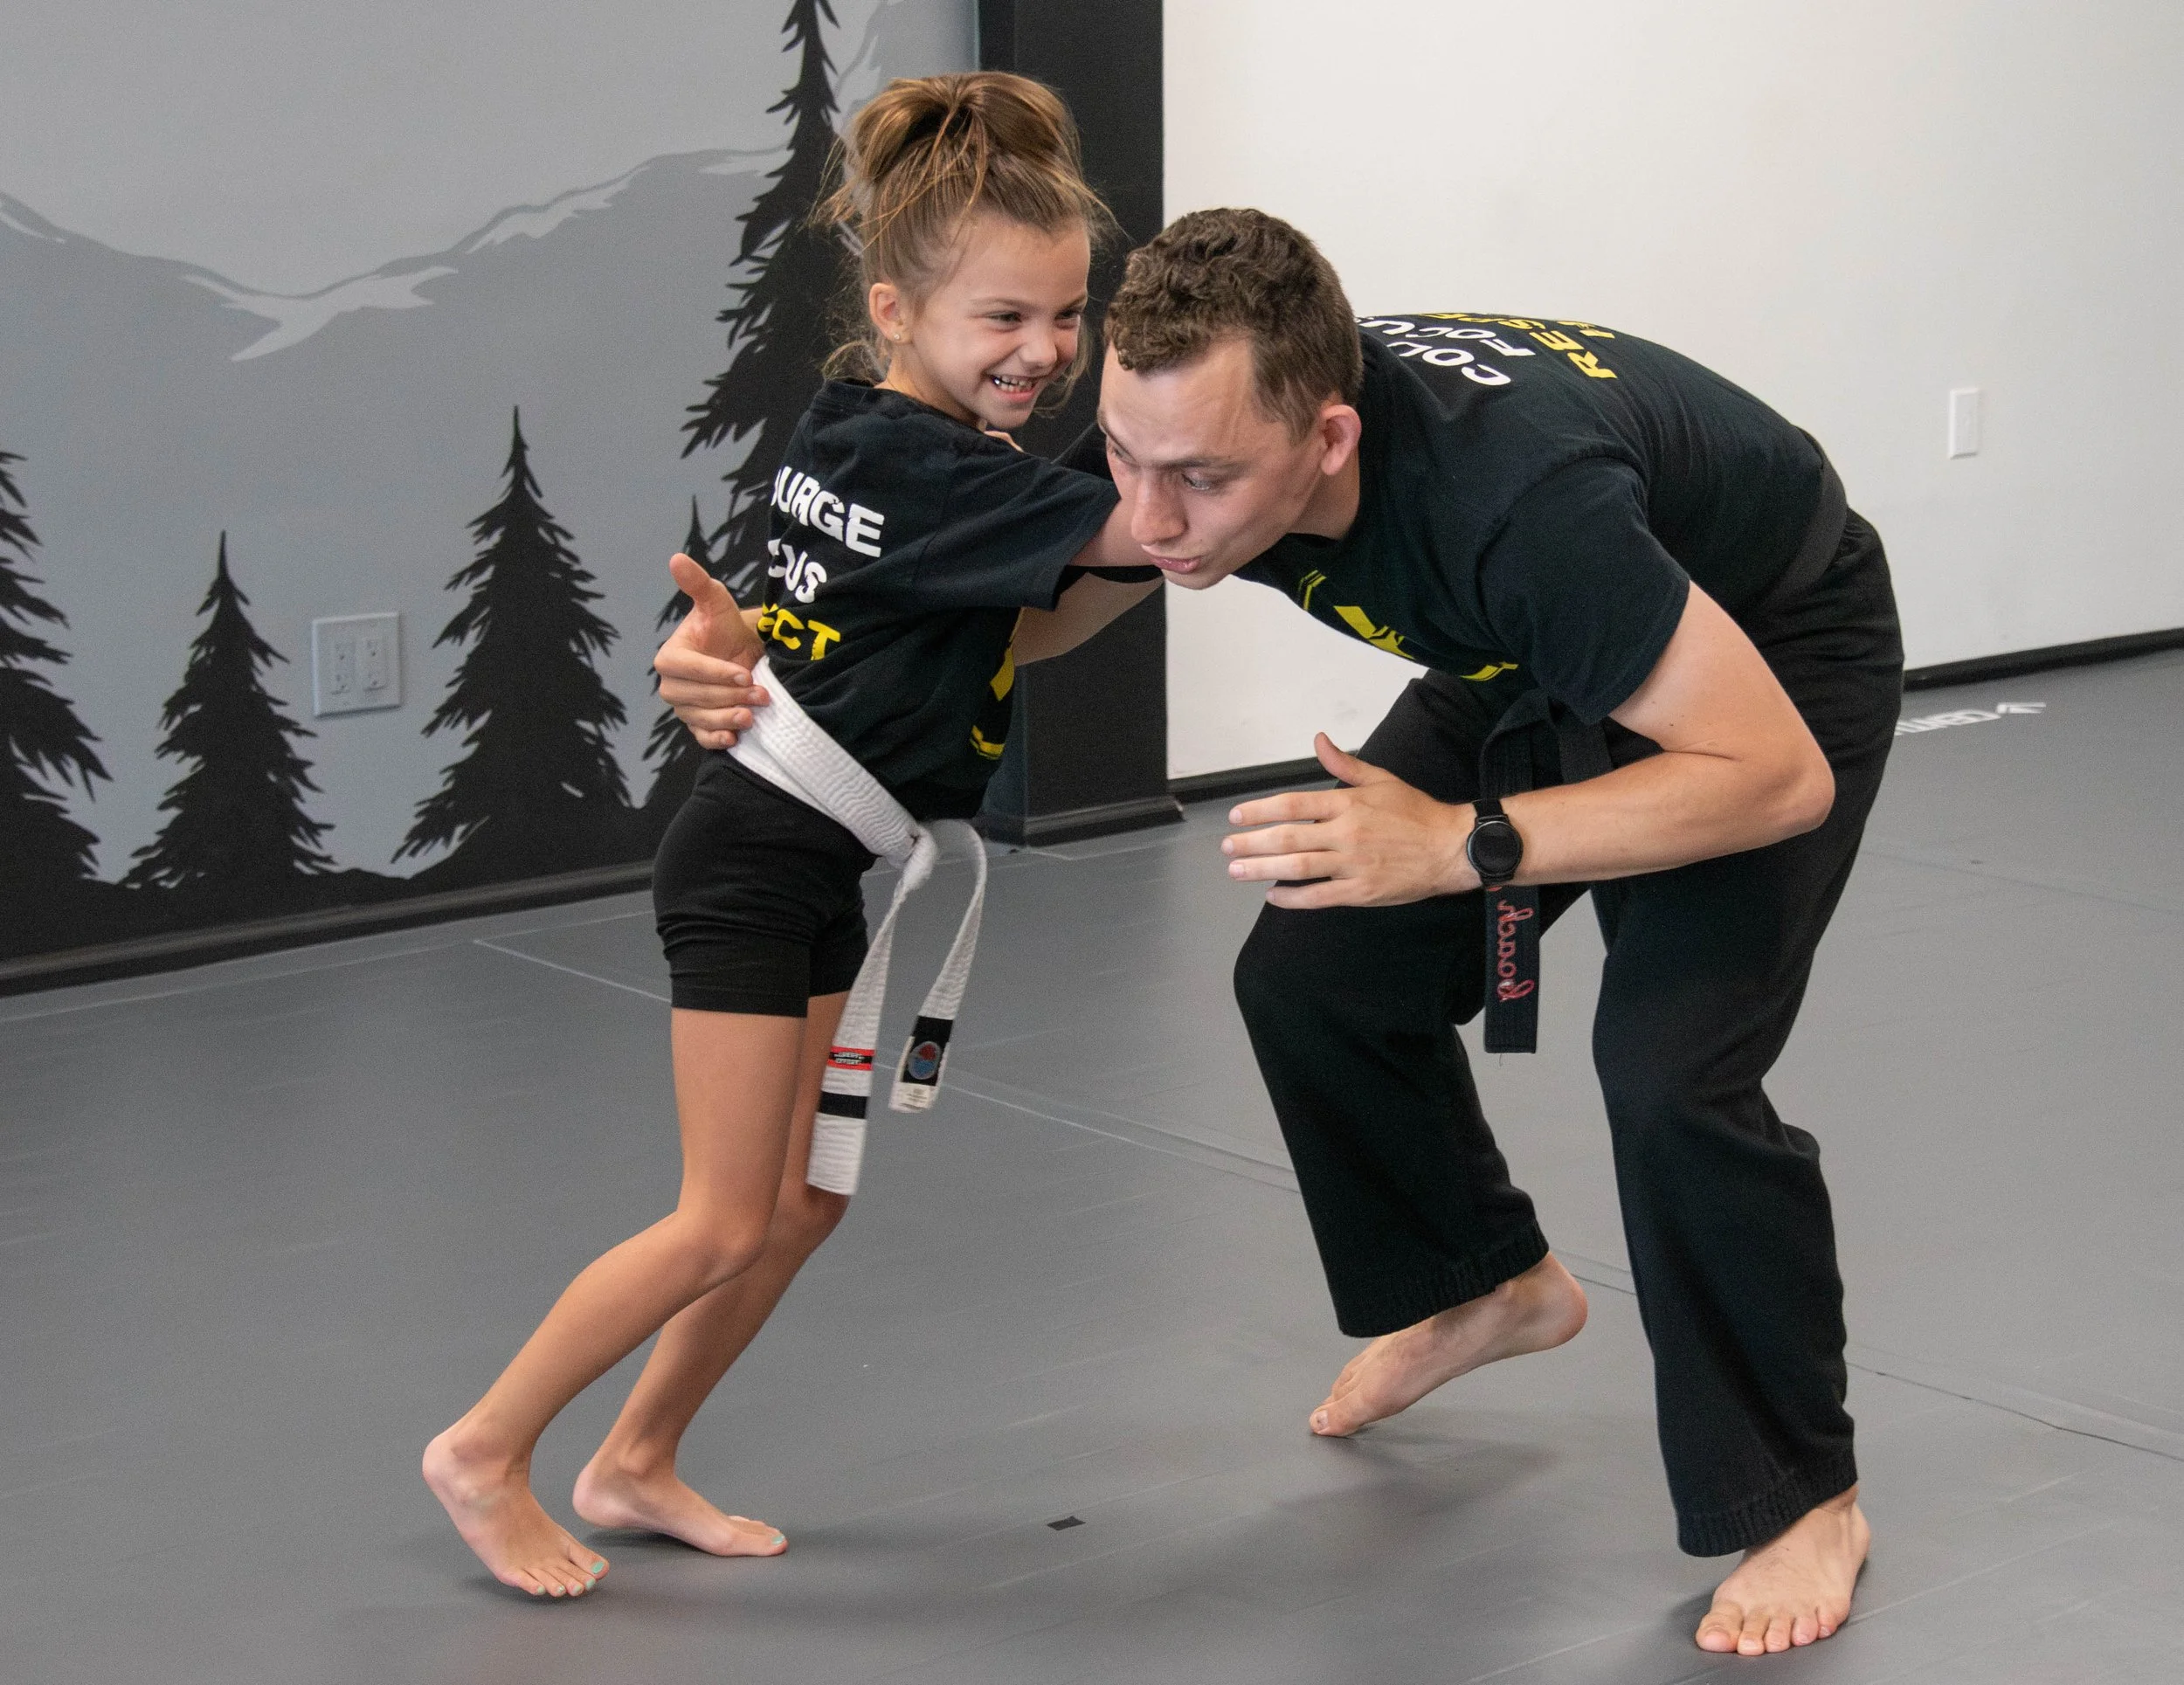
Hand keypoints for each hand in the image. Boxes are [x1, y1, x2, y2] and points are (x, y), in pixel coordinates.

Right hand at [655, 553, 768, 749]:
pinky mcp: (698, 725)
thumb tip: (677, 559)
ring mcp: (684, 707)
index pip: (686, 669)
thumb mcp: (717, 602)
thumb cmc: (726, 627)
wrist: (742, 652)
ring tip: (753, 714)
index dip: (714, 672)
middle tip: (761, 693)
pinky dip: (717, 740)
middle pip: (696, 697)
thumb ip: (698, 584)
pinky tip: (734, 738)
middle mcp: (672, 685)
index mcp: (670, 657)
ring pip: (701, 718)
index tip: (744, 672)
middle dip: (729, 695)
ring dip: (728, 717)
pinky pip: (702, 737)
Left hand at [1222, 733, 1476, 908]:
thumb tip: (1318, 739)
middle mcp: (1347, 833)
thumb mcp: (1381, 779)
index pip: (1293, 805)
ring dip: (1263, 869)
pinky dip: (1293, 898)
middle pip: (1288, 838)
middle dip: (1252, 843)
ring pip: (1298, 867)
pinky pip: (1320, 896)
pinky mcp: (1362, 891)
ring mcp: (1354, 864)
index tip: (1237, 816)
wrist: (1451, 847)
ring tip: (1237, 871)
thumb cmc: (1415, 812)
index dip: (1261, 810)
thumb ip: (1343, 765)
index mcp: (1348, 803)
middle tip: (1227, 848)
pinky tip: (1273, 896)